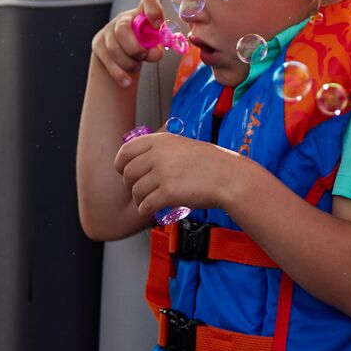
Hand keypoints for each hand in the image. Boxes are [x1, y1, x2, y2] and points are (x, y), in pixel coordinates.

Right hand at [92, 0, 166, 87]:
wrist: (123, 53)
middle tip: (143, 56)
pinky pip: (106, 60)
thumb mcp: (153, 44)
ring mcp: (108, 30)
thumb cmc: (143, 44)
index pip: (148, 2)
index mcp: (142, 12)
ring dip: (128, 62)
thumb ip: (156, 47)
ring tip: (137, 66)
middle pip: (123, 28)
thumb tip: (154, 54)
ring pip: (114, 48)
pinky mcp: (98, 44)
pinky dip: (118, 73)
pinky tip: (126, 82)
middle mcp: (123, 18)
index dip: (154, 11)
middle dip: (134, 47)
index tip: (158, 25)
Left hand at [114, 131, 244, 218]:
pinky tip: (154, 209)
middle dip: (131, 185)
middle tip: (141, 190)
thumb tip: (138, 160)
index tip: (124, 172)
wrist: (229, 177)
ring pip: (136, 192)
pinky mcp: (168, 193)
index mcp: (162, 141)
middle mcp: (159, 154)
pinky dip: (146, 210)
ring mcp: (163, 173)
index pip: (126, 152)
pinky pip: (145, 205)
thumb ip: (160, 151)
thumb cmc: (211, 163)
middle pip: (128, 174)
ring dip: (140, 200)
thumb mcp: (183, 146)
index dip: (121, 164)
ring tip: (151, 200)